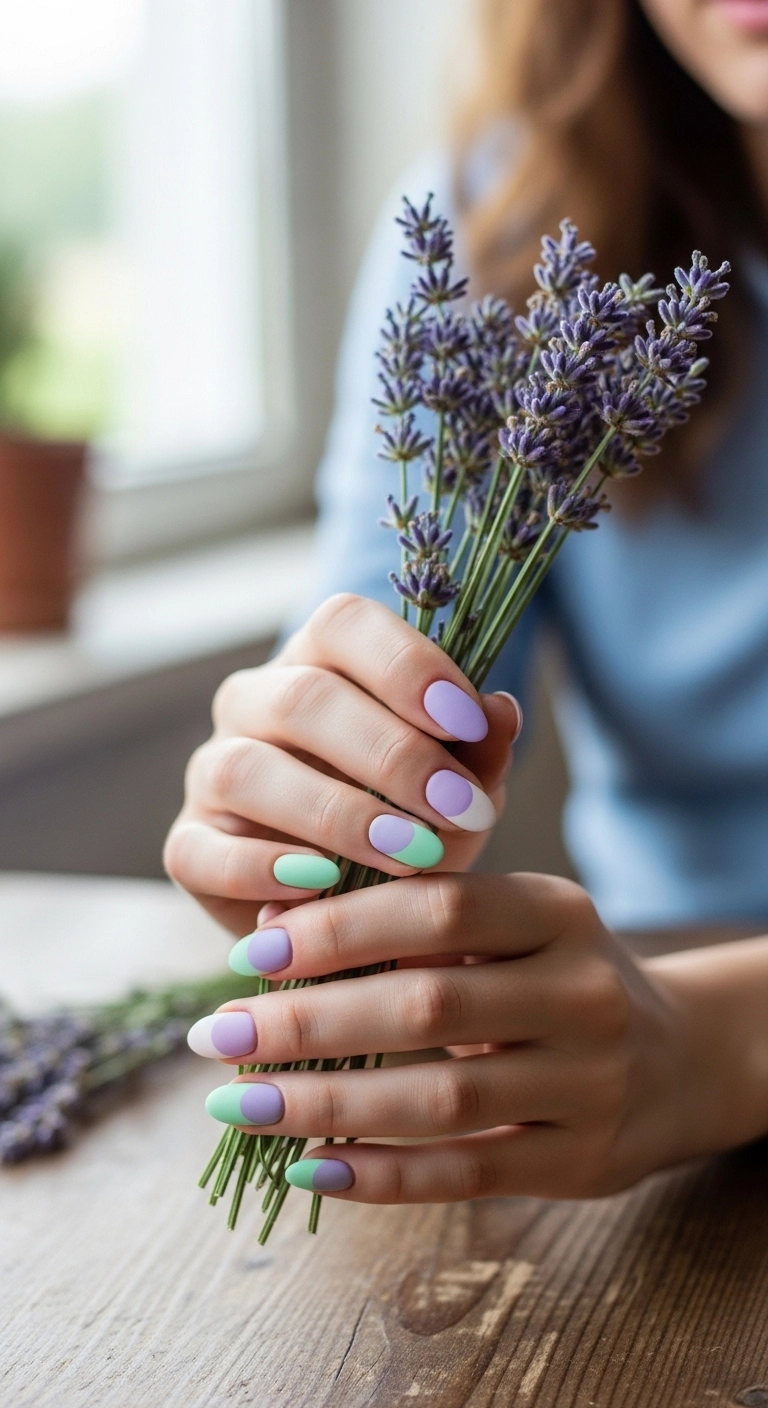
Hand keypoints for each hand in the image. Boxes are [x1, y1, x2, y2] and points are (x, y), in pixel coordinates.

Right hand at [165, 594, 521, 934]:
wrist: (356, 908)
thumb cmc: (410, 822)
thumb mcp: (460, 789)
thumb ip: (480, 752)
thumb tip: (501, 711)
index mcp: (319, 661)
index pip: (343, 623)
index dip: (405, 663)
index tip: (469, 720)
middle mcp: (254, 703)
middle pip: (302, 698)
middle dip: (391, 754)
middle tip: (458, 807)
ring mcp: (211, 772)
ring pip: (247, 769)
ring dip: (337, 813)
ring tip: (410, 853)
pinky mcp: (188, 847)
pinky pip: (204, 851)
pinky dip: (264, 870)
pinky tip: (323, 887)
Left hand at [186, 870, 713, 1203]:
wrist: (681, 1058)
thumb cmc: (556, 977)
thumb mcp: (507, 928)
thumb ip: (404, 922)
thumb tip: (269, 926)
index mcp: (558, 912)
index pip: (440, 908)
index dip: (340, 929)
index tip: (251, 953)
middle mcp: (583, 992)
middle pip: (429, 1007)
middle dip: (309, 1023)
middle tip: (220, 1035)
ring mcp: (590, 1083)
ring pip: (441, 1099)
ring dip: (327, 1107)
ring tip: (240, 1105)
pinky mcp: (581, 1160)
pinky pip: (467, 1174)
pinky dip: (382, 1176)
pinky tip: (312, 1168)